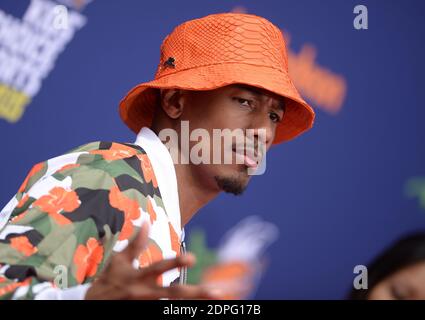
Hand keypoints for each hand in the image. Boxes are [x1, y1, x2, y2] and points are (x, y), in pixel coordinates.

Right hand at [85, 224, 218, 299]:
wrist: (91, 306)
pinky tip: (195, 309)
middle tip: (216, 292)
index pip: (158, 268)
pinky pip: (165, 313)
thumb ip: (135, 244)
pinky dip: (179, 312)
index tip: (193, 258)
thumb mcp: (118, 261)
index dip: (174, 263)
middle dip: (195, 293)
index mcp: (138, 277)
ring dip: (192, 305)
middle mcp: (144, 294)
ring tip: (214, 301)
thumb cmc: (109, 280)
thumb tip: (146, 221)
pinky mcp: (145, 312)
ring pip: (173, 307)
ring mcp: (146, 306)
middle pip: (173, 294)